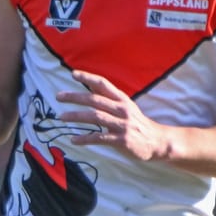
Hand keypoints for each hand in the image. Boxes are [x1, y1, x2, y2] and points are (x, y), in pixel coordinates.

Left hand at [55, 71, 171, 161]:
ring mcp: (123, 125)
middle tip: (58, 96)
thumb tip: (90, 86)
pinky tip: (73, 140)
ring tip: (62, 116)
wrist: (157, 141)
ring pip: (95, 117)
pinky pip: (100, 138)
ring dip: (76, 116)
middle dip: (75, 97)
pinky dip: (85, 139)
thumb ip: (108, 99)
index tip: (73, 74)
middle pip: (95, 99)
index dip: (89, 77)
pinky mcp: (122, 140)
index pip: (104, 84)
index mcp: (122, 99)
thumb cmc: (137, 123)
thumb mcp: (125, 107)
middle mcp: (122, 109)